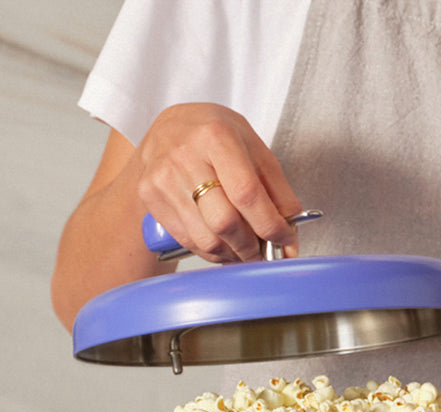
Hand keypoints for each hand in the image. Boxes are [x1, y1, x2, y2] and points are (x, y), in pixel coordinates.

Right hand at [134, 103, 301, 262]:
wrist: (169, 129)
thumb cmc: (216, 138)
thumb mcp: (255, 150)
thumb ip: (278, 192)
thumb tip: (290, 239)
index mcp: (217, 137)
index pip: (247, 194)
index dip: (270, 225)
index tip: (284, 240)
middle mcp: (185, 156)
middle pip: (225, 222)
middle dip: (251, 247)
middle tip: (265, 253)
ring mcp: (163, 178)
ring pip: (206, 238)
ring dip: (233, 254)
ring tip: (246, 249)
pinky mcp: (150, 196)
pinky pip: (189, 240)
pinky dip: (214, 252)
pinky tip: (225, 244)